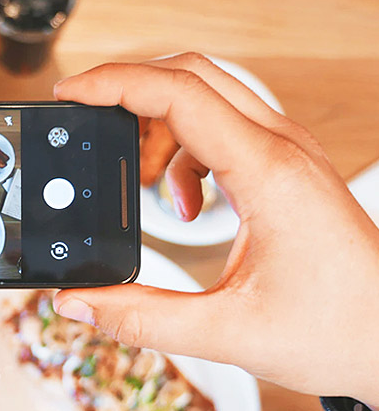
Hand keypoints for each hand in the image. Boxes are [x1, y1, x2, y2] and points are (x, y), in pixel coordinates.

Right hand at [53, 53, 378, 405]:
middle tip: (87, 125)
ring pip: (206, 97)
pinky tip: (185, 204)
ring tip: (139, 183)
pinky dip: (183, 152)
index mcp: (267, 173)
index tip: (70, 94)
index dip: (114, 84)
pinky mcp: (285, 168)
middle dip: (128, 93)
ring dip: (157, 127)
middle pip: (190, 76)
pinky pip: (221, 129)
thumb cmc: (340, 332)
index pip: (179, 94)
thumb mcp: (228, 334)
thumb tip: (76, 303)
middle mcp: (280, 148)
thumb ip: (141, 318)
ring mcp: (286, 153)